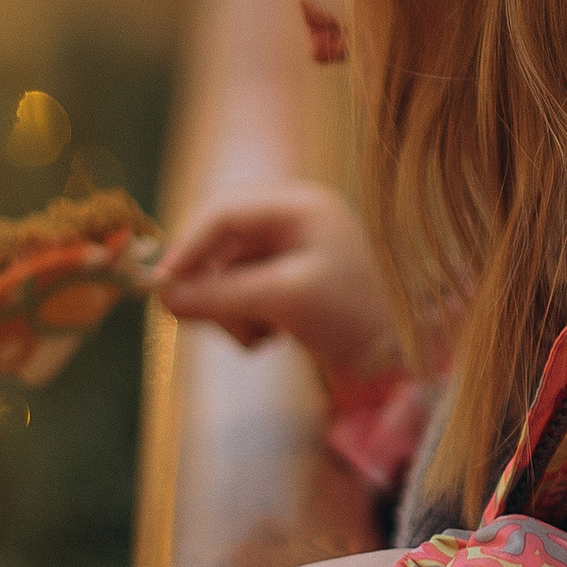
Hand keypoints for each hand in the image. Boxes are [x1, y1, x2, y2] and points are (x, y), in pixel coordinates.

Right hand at [155, 184, 392, 383]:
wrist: (404, 361)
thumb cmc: (356, 318)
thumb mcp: (286, 300)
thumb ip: (223, 295)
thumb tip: (164, 299)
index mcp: (301, 206)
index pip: (223, 212)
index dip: (187, 247)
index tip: (162, 287)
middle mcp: (294, 221)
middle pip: (219, 244)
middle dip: (209, 286)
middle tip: (199, 320)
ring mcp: (291, 253)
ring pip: (226, 275)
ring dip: (229, 310)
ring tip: (258, 339)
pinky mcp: (289, 285)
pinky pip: (242, 295)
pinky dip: (244, 320)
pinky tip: (270, 341)